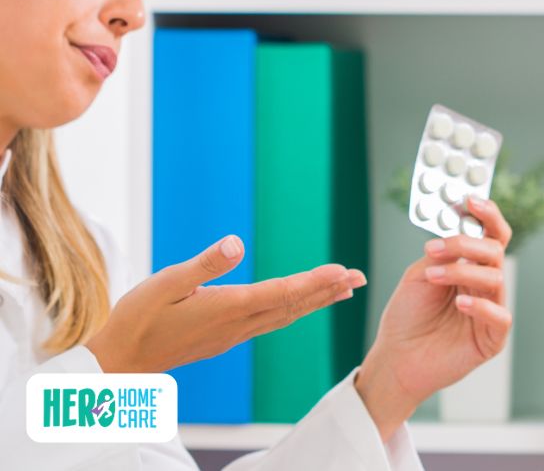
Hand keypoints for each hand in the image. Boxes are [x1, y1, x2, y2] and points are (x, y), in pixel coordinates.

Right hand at [86, 235, 365, 372]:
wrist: (121, 361)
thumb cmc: (138, 318)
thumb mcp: (166, 283)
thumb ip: (204, 265)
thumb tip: (236, 243)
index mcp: (227, 307)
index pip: (281, 292)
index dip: (314, 281)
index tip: (342, 271)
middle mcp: (238, 324)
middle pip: (293, 305)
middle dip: (328, 289)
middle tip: (360, 276)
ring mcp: (234, 334)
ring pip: (286, 315)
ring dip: (317, 300)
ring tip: (344, 288)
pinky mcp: (227, 337)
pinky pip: (272, 322)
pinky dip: (295, 310)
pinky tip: (303, 306)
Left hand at [355, 196, 512, 439]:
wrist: (396, 358)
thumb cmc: (407, 317)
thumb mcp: (419, 275)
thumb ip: (442, 254)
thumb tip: (458, 235)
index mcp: (470, 267)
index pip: (490, 235)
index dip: (487, 215)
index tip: (469, 200)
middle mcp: (484, 286)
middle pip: (493, 252)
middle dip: (466, 244)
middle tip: (436, 248)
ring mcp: (490, 310)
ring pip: (495, 278)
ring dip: (463, 272)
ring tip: (433, 277)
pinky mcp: (492, 338)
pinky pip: (500, 316)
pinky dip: (481, 306)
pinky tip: (460, 303)